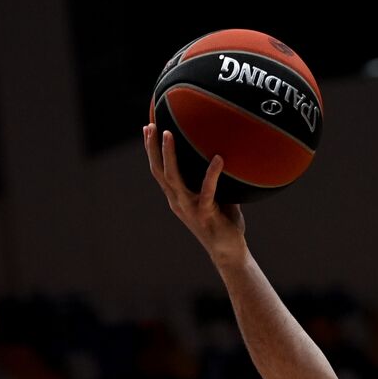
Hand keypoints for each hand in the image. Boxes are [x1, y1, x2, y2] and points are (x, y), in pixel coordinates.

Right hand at [143, 123, 245, 264]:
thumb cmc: (225, 224)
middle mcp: (178, 201)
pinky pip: (208, 191)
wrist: (229, 252)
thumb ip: (217, 181)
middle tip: (150, 125)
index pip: (159, 171)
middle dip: (152, 148)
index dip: (151, 151)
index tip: (148, 129)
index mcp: (178, 198)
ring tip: (168, 134)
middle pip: (158, 171)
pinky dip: (213, 174)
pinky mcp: (205, 214)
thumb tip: (226, 155)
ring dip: (168, 155)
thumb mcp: (219, 198)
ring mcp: (189, 208)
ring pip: (172, 178)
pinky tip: (219, 158)